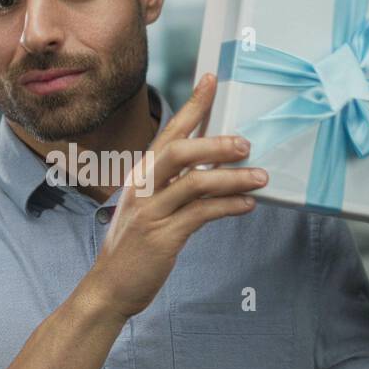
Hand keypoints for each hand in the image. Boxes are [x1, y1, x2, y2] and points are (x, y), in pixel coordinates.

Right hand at [85, 74, 267, 319]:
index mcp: (140, 177)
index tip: (211, 81)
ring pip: (194, 183)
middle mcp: (142, 189)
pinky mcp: (162, 237)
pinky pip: (201, 214)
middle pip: (178, 151)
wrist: (109, 288)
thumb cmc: (133, 249)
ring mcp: (151, 212)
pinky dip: (227, 207)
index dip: (191, 107)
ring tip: (260, 177)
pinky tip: (246, 205)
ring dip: (231, 178)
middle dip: (215, 143)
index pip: (168, 133)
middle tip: (246, 142)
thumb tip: (213, 172)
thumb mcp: (149, 210)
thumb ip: (174, 189)